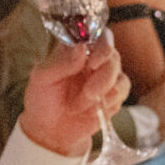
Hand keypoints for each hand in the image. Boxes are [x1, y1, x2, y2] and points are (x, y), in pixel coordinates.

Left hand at [20, 39, 128, 156]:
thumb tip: (80, 45)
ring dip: (102, 92)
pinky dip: (109, 101)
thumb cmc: (42, 100)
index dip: (101, 43)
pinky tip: (93, 109)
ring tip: (80, 104)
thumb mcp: (42, 79)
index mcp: (75, 49)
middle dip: (103, 76)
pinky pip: (122, 91)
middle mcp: (92, 59)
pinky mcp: (114, 94)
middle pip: (112, 54)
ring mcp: (105, 76)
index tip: (92, 61)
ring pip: (120, 75)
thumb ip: (60, 62)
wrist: (50, 132)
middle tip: (88, 91)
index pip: (95, 32)